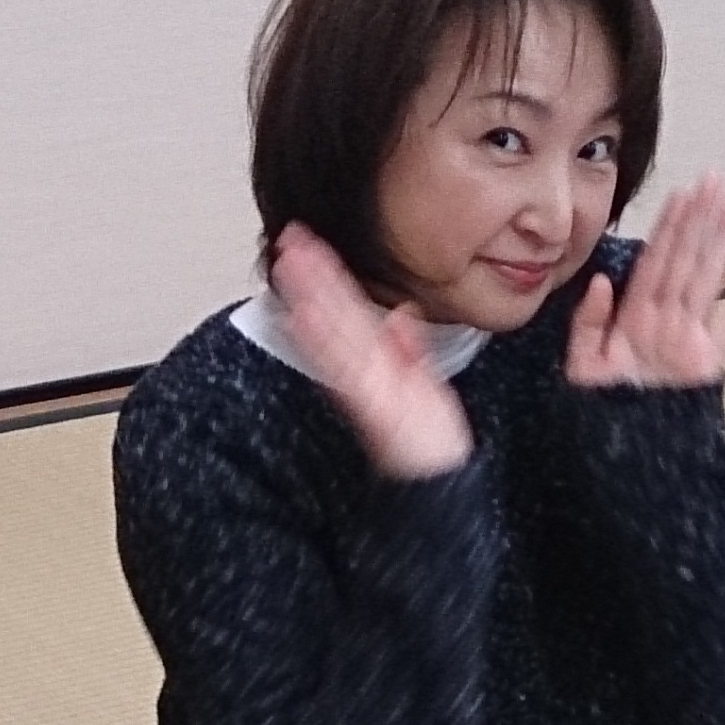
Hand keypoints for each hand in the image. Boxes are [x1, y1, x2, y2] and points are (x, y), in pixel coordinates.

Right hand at [272, 222, 471, 479]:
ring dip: (309, 296)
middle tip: (288, 241)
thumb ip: (410, 350)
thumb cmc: (428, 441)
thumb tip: (400, 315)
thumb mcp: (426, 386)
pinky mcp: (371, 403)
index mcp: (380, 362)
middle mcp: (367, 369)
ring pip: (332, 331)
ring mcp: (365, 384)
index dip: (330, 277)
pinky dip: (320, 342)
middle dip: (312, 276)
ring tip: (289, 264)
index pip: (351, 310)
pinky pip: (343, 366)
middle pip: (335, 314)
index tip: (309, 246)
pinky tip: (301, 317)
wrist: (436, 483)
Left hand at [565, 172, 724, 392]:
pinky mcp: (709, 360)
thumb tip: (601, 283)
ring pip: (708, 277)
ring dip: (720, 239)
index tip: (678, 195)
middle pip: (684, 259)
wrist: (624, 454)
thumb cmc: (601, 411)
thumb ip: (588, 325)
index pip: (653, 261)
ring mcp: (690, 336)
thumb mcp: (582, 367)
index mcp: (633, 318)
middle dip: (698, 219)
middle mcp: (664, 321)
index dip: (666, 227)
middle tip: (711, 180)